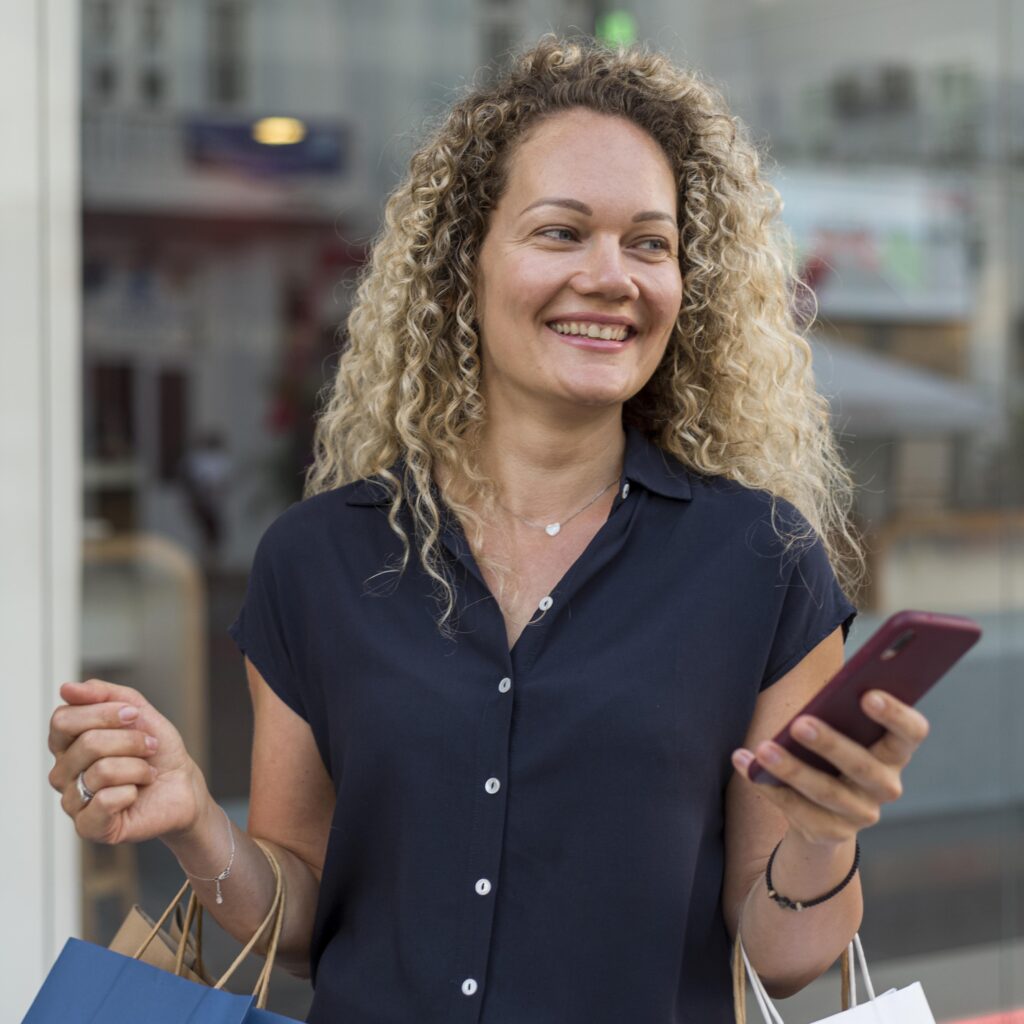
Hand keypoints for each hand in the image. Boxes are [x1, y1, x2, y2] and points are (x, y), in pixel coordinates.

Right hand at [48, 679, 209, 844]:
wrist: (183, 786)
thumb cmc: (157, 751)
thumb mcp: (137, 711)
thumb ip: (103, 694)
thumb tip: (67, 688)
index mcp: (67, 743)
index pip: (63, 719)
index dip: (104, 713)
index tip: (134, 715)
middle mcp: (62, 772)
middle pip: (87, 743)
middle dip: (131, 740)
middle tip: (149, 747)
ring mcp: (72, 801)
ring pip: (101, 770)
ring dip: (138, 766)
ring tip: (146, 772)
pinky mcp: (88, 827)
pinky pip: (105, 801)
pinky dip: (132, 791)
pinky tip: (136, 794)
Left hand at [730, 690, 929, 846]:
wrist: (824, 811)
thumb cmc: (831, 750)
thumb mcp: (842, 730)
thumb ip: (839, 712)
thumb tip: (819, 693)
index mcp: (895, 752)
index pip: (911, 733)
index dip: (895, 715)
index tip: (868, 695)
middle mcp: (885, 786)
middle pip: (862, 767)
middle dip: (830, 744)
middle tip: (800, 723)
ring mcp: (860, 813)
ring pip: (825, 792)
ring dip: (792, 769)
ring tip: (763, 749)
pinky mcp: (829, 832)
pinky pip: (795, 808)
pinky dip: (766, 784)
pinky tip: (744, 762)